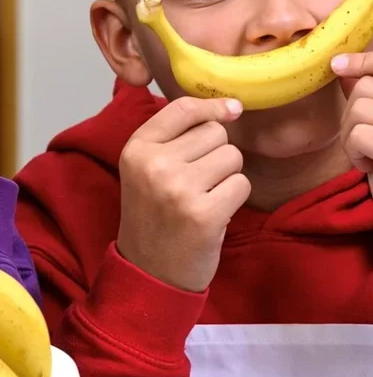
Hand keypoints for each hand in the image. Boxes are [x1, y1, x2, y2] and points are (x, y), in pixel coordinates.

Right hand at [116, 97, 250, 291]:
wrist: (149, 270)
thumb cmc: (154, 215)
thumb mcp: (145, 169)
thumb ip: (175, 136)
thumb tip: (231, 106)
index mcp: (135, 149)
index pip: (183, 108)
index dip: (212, 107)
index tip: (229, 111)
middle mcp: (153, 164)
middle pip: (214, 133)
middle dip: (215, 153)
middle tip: (196, 181)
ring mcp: (178, 189)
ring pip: (232, 157)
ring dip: (227, 176)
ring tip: (204, 197)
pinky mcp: (204, 213)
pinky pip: (241, 184)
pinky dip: (233, 198)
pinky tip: (213, 213)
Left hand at [333, 51, 372, 173]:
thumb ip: (369, 98)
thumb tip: (343, 69)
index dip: (364, 62)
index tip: (337, 65)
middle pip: (365, 88)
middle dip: (351, 114)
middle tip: (362, 140)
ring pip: (359, 108)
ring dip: (350, 136)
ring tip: (367, 155)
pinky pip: (360, 134)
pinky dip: (356, 153)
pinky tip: (370, 167)